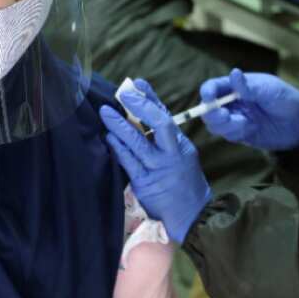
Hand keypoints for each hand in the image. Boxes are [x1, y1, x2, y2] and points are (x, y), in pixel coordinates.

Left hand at [99, 79, 211, 242]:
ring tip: (106, 112)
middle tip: (123, 94)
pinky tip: (109, 138)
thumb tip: (145, 112)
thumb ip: (165, 137)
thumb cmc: (184, 182)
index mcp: (181, 145)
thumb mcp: (182, 155)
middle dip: (141, 106)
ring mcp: (159, 169)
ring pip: (138, 143)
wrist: (192, 214)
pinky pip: (129, 162)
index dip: (151, 98)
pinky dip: (118, 148)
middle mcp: (172, 154)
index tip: (137, 83)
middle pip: (159, 124)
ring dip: (120, 125)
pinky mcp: (145, 183)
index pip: (166, 116)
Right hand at [199, 69, 298, 150]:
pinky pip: (228, 135)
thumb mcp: (269, 89)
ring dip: (225, 125)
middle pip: (208, 109)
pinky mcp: (241, 134)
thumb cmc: (286, 99)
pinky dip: (236, 133)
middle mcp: (232, 103)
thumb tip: (234, 73)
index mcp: (236, 86)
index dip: (207, 92)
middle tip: (226, 115)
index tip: (209, 97)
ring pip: (215, 125)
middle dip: (213, 113)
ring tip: (245, 123)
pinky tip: (252, 128)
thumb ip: (249, 86)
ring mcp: (236, 119)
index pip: (213, 88)